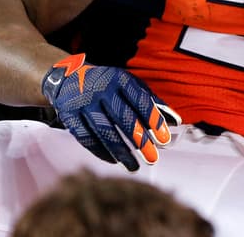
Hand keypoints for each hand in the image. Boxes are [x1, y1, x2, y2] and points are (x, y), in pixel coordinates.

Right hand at [41, 53, 178, 171]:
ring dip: (121, 151)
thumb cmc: (107, 84)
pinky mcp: (70, 116)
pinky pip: (87, 138)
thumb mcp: (128, 83)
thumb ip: (150, 101)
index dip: (153, 120)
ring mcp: (84, 102)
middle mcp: (101, 89)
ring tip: (134, 167)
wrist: (68, 77)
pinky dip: (101, 152)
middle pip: (123, 117)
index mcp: (119, 78)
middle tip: (152, 158)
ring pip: (104, 131)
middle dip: (140, 140)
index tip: (164, 139)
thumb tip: (175, 120)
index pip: (140, 99)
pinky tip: (114, 160)